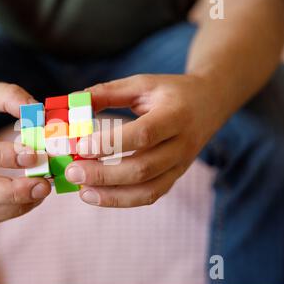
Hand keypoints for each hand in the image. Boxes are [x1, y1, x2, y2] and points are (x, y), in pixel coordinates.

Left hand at [66, 74, 227, 206]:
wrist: (211, 103)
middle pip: (143, 168)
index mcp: (175, 115)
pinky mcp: (175, 177)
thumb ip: (108, 92)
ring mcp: (180, 165)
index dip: (110, 143)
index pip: (143, 134)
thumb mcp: (142, 83)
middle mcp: (182, 145)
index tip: (80, 147)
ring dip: (111, 195)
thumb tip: (72, 101)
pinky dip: (122, 200)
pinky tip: (97, 196)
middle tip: (72, 172)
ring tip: (82, 191)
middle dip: (104, 175)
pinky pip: (150, 195)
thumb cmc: (171, 91)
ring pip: (147, 190)